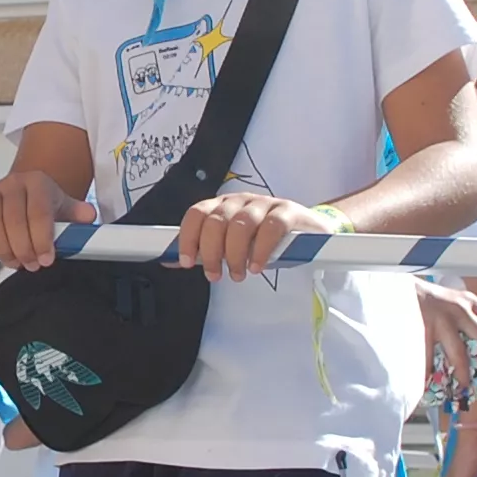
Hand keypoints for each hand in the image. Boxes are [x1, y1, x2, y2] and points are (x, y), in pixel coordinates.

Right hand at [0, 172, 94, 270]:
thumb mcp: (66, 210)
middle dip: (22, 249)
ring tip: (12, 261)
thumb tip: (88, 216)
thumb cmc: (46, 207)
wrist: (25, 194)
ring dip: (1, 247)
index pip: (38, 213)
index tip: (46, 260)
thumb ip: (78, 215)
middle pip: (13, 220)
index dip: (42, 240)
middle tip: (30, 265)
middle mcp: (13, 181)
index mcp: (38, 182)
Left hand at [177, 194, 337, 281]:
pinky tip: (258, 266)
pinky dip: (261, 249)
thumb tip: (169, 260)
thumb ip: (204, 251)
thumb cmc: (264, 240)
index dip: (188, 237)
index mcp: (222, 206)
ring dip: (235, 254)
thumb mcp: (232, 245)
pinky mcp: (288, 211)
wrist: (308, 232)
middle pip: (216, 221)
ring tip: (239, 274)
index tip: (187, 262)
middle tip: (216, 275)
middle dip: (212, 252)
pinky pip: (270, 227)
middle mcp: (240, 201)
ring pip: (241, 224)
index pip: (196, 214)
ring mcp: (265, 203)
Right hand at [416, 280, 476, 388]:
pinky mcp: (423, 330)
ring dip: (463, 374)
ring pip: (460, 355)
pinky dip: (429, 373)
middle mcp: (460, 310)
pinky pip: (428, 359)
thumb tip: (476, 337)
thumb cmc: (423, 296)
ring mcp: (441, 321)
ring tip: (461, 386)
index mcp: (469, 301)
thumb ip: (464, 312)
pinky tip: (429, 381)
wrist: (396, 287)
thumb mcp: (451, 297)